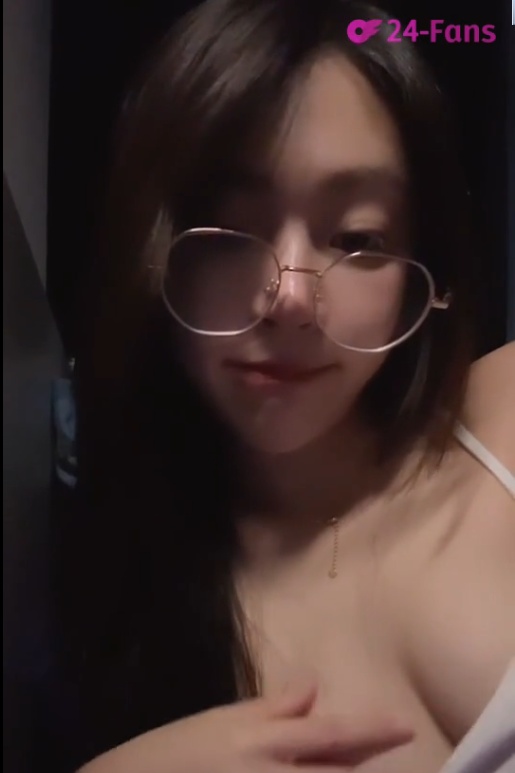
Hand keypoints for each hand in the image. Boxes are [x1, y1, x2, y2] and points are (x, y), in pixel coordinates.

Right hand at [79, 679, 413, 772]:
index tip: (405, 728)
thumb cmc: (171, 754)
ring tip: (353, 767)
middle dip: (366, 769)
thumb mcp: (219, 721)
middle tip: (393, 753)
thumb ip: (271, 708)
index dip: (372, 730)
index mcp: (263, 742)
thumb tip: (314, 686)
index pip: (331, 734)